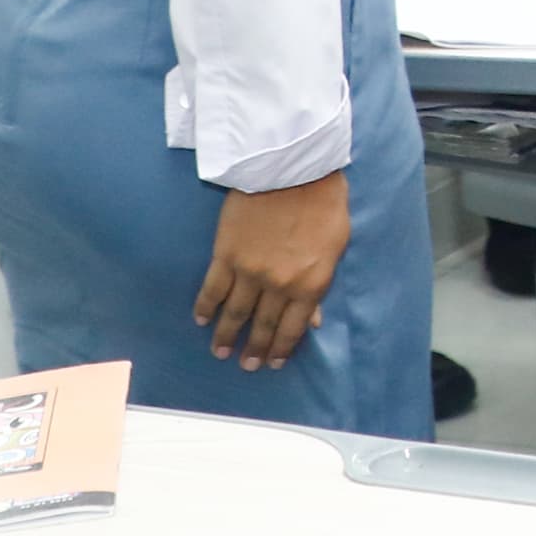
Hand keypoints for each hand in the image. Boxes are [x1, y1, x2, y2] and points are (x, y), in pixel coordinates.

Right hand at [195, 172, 350, 369]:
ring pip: (235, 312)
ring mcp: (250, 271)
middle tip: (246, 366)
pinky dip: (205, 306)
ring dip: (226, 335)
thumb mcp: (335, 247)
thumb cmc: (323, 204)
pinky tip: (201, 319)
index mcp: (310, 284)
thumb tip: (313, 319)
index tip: (271, 363)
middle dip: (254, 349)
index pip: (293, 328)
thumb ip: (320, 285)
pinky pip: (212, 288)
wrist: (293, 169)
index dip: (281, 349)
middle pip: (263, 325)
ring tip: (220, 352)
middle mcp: (279, 284)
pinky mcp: (226, 254)